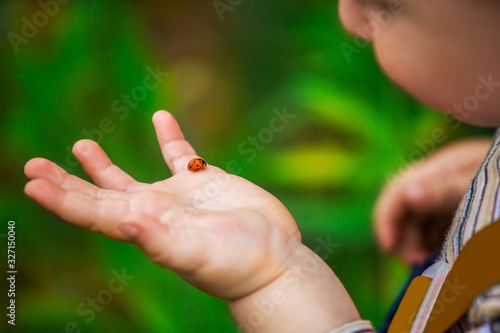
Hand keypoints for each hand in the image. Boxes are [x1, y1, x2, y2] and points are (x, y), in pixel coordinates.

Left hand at [24, 111, 299, 299]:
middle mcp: (154, 211)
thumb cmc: (237, 264)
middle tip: (34, 164)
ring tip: (80, 144)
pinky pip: (180, 153)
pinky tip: (160, 117)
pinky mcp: (204, 181)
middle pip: (100, 194)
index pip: (92, 213)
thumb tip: (122, 220)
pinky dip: (170, 135)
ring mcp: (177, 196)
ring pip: (130, 176)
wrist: (273, 258)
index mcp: (146, 227)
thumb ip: (159, 240)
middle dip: (67, 181)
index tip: (32, 182)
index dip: (62, 198)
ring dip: (102, 163)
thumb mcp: (196, 254)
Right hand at [374, 138, 490, 264]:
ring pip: (415, 217)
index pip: (397, 190)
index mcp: (442, 167)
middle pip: (402, 206)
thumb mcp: (481, 188)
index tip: (389, 250)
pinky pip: (431, 223)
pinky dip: (430, 240)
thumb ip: (445, 190)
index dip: (386, 218)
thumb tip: (409, 194)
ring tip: (427, 261)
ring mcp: (447, 190)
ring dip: (415, 241)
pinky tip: (440, 252)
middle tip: (414, 263)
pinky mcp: (455, 204)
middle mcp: (439, 176)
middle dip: (402, 236)